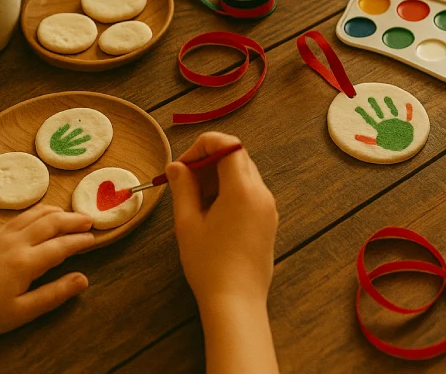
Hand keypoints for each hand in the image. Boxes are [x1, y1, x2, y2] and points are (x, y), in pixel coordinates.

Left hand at [0, 205, 93, 340]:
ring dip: (57, 212)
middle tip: (90, 221)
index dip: (80, 241)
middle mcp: (16, 243)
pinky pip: (20, 216)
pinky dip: (38, 211)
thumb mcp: (21, 312)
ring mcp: (2, 236)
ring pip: (35, 214)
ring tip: (72, 215)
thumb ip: (54, 294)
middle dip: (73, 220)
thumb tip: (83, 279)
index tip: (94, 240)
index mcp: (25, 262)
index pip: (62, 245)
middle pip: (51, 222)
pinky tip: (44, 215)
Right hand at [167, 132, 277, 308]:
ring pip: (245, 174)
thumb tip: (176, 166)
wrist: (236, 301)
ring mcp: (269, 206)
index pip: (229, 145)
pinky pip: (251, 192)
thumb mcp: (188, 223)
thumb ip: (183, 188)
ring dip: (220, 176)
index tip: (183, 165)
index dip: (203, 146)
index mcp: (243, 189)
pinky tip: (213, 213)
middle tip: (185, 182)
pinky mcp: (269, 219)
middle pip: (238, 157)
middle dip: (209, 161)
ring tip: (196, 201)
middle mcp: (262, 193)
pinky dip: (231, 191)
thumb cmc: (208, 264)